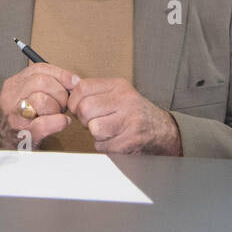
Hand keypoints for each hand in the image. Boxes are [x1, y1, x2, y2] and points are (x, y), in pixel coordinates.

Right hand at [0, 63, 79, 148]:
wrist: (10, 147)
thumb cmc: (24, 121)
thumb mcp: (30, 96)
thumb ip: (47, 85)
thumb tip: (73, 81)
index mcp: (14, 85)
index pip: (39, 69)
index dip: (60, 74)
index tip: (73, 82)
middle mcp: (11, 97)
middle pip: (42, 82)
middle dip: (59, 93)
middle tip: (62, 104)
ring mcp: (15, 115)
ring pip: (42, 100)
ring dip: (57, 108)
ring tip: (57, 114)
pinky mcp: (23, 133)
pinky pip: (44, 123)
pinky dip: (58, 122)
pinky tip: (61, 123)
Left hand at [68, 77, 182, 155]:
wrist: (164, 131)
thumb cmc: (135, 113)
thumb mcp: (118, 94)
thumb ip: (95, 92)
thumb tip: (67, 93)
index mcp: (119, 86)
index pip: (82, 88)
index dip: (74, 101)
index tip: (79, 108)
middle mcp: (125, 100)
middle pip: (85, 109)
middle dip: (84, 120)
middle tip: (94, 122)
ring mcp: (130, 121)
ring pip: (94, 128)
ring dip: (95, 134)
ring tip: (107, 131)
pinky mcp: (130, 141)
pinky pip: (102, 145)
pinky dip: (104, 146)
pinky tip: (115, 140)